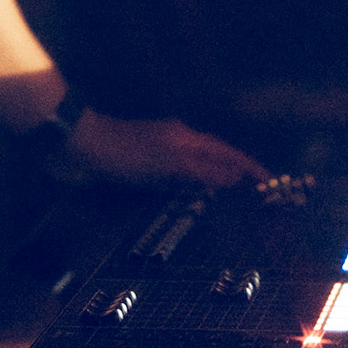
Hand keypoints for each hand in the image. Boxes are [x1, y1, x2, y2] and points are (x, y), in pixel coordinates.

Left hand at [62, 109, 267, 189]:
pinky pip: (171, 184)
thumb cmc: (124, 151)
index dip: (248, 166)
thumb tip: (235, 178)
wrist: (76, 147)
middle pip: (212, 160)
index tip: (270, 181)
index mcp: (185, 137)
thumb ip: (202, 170)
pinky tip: (185, 209)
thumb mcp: (168, 161)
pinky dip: (184, 195)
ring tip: (226, 210)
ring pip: (191, 173)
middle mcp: (174, 144)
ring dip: (209, 188)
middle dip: (233, 178)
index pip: (226, 152)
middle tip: (253, 202)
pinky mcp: (138, 171)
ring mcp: (156, 157)